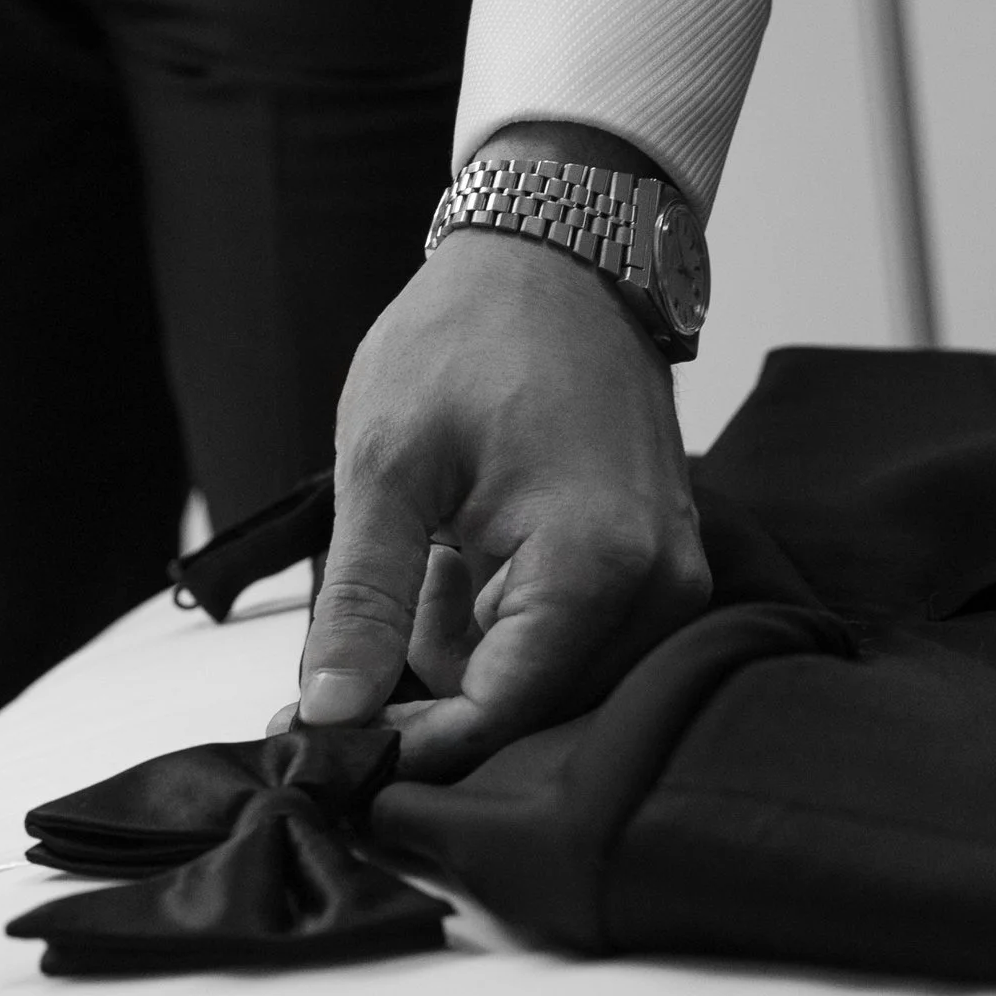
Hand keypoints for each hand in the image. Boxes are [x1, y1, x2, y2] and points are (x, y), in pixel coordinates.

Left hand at [281, 125, 711, 778]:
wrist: (554, 254)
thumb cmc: (468, 338)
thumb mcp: (385, 468)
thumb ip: (361, 604)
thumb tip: (330, 716)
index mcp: (598, 565)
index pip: (501, 713)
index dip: (409, 741)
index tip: (328, 740)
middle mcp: (658, 586)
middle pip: (530, 707)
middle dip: (432, 686)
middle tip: (353, 632)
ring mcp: (668, 575)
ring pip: (544, 676)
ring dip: (465, 644)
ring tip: (428, 551)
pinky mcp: (657, 562)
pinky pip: (568, 634)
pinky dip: (498, 614)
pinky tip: (462, 550)